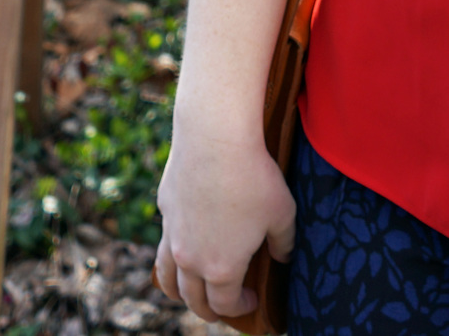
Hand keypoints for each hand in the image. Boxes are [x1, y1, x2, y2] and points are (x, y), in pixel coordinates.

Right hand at [153, 119, 296, 323]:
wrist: (215, 138)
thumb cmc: (254, 177)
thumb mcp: (283, 213)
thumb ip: (284, 243)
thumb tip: (283, 257)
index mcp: (222, 268)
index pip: (226, 304)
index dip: (241, 307)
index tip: (252, 300)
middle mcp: (191, 259)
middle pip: (193, 299)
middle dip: (208, 309)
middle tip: (220, 307)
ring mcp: (173, 236)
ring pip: (167, 278)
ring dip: (179, 292)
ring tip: (189, 293)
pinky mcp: (165, 210)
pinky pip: (164, 244)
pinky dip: (171, 257)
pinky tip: (183, 246)